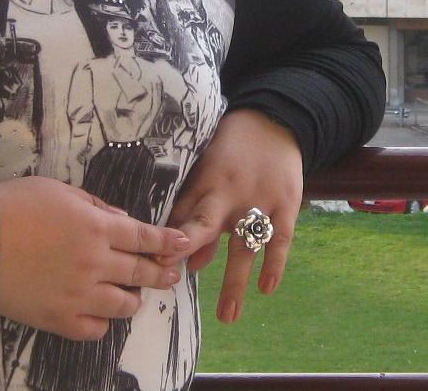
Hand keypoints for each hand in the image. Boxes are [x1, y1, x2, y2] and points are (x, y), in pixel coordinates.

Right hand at [0, 176, 189, 339]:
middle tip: (169, 273)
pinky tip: (98, 310)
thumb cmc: (13, 206)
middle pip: (141, 272)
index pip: (143, 236)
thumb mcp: (56, 189)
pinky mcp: (61, 320)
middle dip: (160, 272)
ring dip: (132, 297)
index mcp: (95, 226)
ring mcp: (80, 296)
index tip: (185, 243)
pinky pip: (97, 328)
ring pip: (125, 305)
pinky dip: (102, 320)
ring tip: (130, 293)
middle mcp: (95, 263)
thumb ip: (93, 204)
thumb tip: (120, 221)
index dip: (167, 241)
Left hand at [165, 109, 302, 323]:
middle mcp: (228, 192)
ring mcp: (259, 200)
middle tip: (172, 278)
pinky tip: (266, 288)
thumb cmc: (232, 148)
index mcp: (204, 180)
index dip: (166, 238)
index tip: (151, 262)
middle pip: (204, 223)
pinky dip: (274, 263)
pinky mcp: (286, 204)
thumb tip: (189, 259)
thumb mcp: (207, 167)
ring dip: (234, 280)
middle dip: (187, 249)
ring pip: (243, 244)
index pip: (181, 213)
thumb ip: (197, 208)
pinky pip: (279, 239)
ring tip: (227, 316)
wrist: (274, 120)